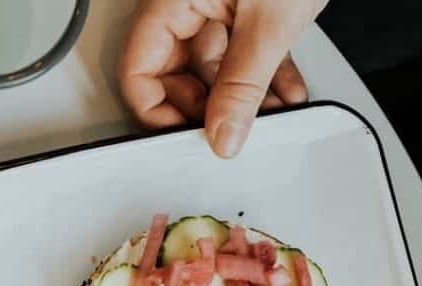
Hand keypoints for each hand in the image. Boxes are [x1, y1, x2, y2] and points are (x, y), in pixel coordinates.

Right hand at [118, 0, 325, 158]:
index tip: (186, 137)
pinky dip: (263, 79)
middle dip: (209, 109)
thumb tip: (222, 136)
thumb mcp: (269, 23)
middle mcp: (188, 4)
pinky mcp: (247, 8)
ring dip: (242, 100)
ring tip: (269, 116)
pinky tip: (283, 95)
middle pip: (176, 77)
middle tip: (232, 130)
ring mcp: (217, 6)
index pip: (139, 72)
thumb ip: (242, 86)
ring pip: (214, 71)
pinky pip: (242, 55)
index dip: (157, 113)